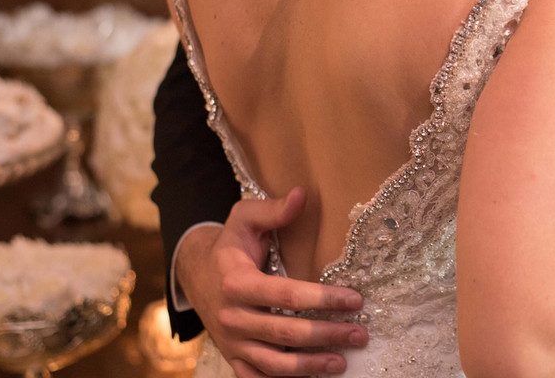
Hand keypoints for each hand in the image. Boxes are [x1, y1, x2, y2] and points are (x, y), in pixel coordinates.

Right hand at [177, 188, 367, 377]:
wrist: (194, 272)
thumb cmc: (230, 244)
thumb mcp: (245, 218)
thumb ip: (273, 209)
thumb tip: (302, 194)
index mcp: (237, 282)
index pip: (288, 295)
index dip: (323, 299)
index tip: (356, 300)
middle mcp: (232, 317)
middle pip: (286, 333)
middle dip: (327, 335)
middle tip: (360, 333)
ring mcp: (231, 341)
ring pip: (273, 363)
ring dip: (310, 366)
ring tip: (342, 362)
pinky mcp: (232, 356)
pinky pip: (257, 377)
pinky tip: (312, 377)